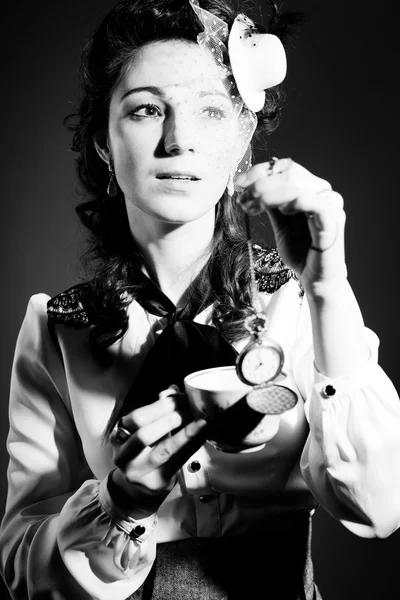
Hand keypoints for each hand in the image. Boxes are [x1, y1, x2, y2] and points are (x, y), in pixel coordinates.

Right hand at [109, 385, 206, 501]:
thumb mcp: (147, 427)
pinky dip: (192, 445)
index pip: (136, 418)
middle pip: (144, 434)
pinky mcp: (156, 482)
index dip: (159, 407)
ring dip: (184, 433)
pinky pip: (178, 462)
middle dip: (169, 419)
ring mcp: (138, 472)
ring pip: (163, 451)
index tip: (178, 397)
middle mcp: (123, 455)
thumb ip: (158, 409)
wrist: (142, 483)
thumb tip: (172, 390)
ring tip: (200, 422)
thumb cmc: (146, 448)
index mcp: (119, 435)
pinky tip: (203, 435)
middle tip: (188, 409)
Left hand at [236, 158, 346, 289]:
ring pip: (298, 186)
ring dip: (269, 193)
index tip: (238, 183)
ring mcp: (330, 206)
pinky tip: (283, 210)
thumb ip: (270, 202)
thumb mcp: (279, 222)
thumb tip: (247, 184)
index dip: (260, 171)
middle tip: (242, 199)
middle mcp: (324, 192)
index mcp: (311, 189)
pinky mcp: (333, 222)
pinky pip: (316, 203)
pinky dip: (295, 201)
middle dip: (260, 184)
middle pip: (290, 173)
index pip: (286, 167)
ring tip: (252, 207)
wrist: (315, 279)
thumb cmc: (300, 251)